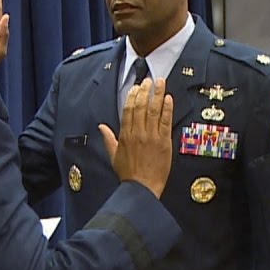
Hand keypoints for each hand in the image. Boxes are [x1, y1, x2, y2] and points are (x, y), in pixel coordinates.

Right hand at [99, 78, 172, 198]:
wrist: (141, 188)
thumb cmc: (128, 175)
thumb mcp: (113, 156)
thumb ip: (109, 139)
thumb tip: (102, 127)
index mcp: (125, 135)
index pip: (128, 110)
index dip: (132, 96)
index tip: (136, 87)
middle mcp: (137, 133)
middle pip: (141, 106)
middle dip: (145, 91)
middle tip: (149, 80)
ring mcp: (151, 137)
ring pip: (153, 110)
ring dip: (157, 94)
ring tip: (160, 82)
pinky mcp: (163, 142)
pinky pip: (165, 121)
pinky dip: (167, 109)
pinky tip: (168, 98)